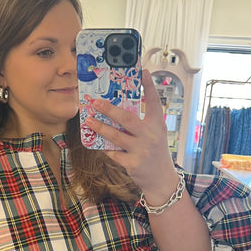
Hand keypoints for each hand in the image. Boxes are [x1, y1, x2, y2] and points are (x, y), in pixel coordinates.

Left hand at [86, 70, 178, 204]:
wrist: (161, 179)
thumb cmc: (155, 153)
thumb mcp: (154, 135)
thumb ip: (141, 123)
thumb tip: (117, 110)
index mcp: (157, 125)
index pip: (154, 102)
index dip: (149, 86)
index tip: (144, 71)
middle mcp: (151, 136)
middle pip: (127, 119)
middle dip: (109, 109)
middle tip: (96, 102)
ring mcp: (141, 150)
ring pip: (116, 136)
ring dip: (100, 127)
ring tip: (89, 120)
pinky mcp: (132, 164)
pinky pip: (113, 152)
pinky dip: (104, 147)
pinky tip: (97, 142)